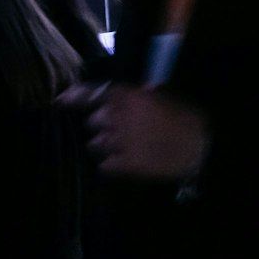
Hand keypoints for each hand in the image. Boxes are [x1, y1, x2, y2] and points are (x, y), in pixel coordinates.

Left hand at [63, 84, 208, 181]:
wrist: (198, 146)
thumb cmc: (181, 118)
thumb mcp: (156, 97)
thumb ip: (131, 97)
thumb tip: (108, 100)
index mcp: (128, 96)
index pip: (94, 93)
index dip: (75, 96)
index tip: (60, 100)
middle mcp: (119, 117)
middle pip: (93, 122)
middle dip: (102, 126)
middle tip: (119, 130)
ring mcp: (121, 142)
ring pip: (95, 145)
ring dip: (105, 146)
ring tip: (122, 148)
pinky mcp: (126, 164)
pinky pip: (104, 165)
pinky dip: (111, 165)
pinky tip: (125, 162)